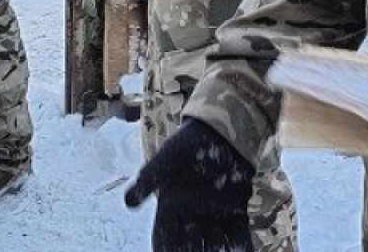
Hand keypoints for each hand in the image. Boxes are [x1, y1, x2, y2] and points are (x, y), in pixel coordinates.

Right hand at [123, 118, 254, 251]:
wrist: (220, 127)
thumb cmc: (188, 142)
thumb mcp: (167, 159)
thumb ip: (149, 180)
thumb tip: (127, 202)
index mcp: (170, 207)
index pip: (164, 241)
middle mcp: (191, 216)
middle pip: (191, 248)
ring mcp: (214, 214)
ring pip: (215, 245)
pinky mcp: (235, 209)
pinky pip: (237, 234)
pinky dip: (240, 247)